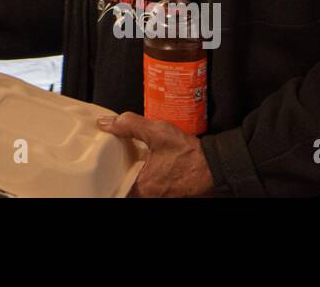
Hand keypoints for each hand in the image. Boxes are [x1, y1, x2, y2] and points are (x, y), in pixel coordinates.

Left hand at [96, 112, 214, 196]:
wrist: (215, 163)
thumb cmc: (189, 152)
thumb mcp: (157, 132)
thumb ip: (129, 125)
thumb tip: (105, 123)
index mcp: (144, 186)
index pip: (118, 187)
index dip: (109, 176)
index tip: (103, 166)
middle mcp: (151, 195)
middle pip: (127, 187)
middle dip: (121, 174)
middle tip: (113, 160)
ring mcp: (161, 195)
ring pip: (139, 187)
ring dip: (134, 174)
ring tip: (127, 160)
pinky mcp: (169, 192)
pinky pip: (151, 186)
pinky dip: (146, 175)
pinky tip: (144, 163)